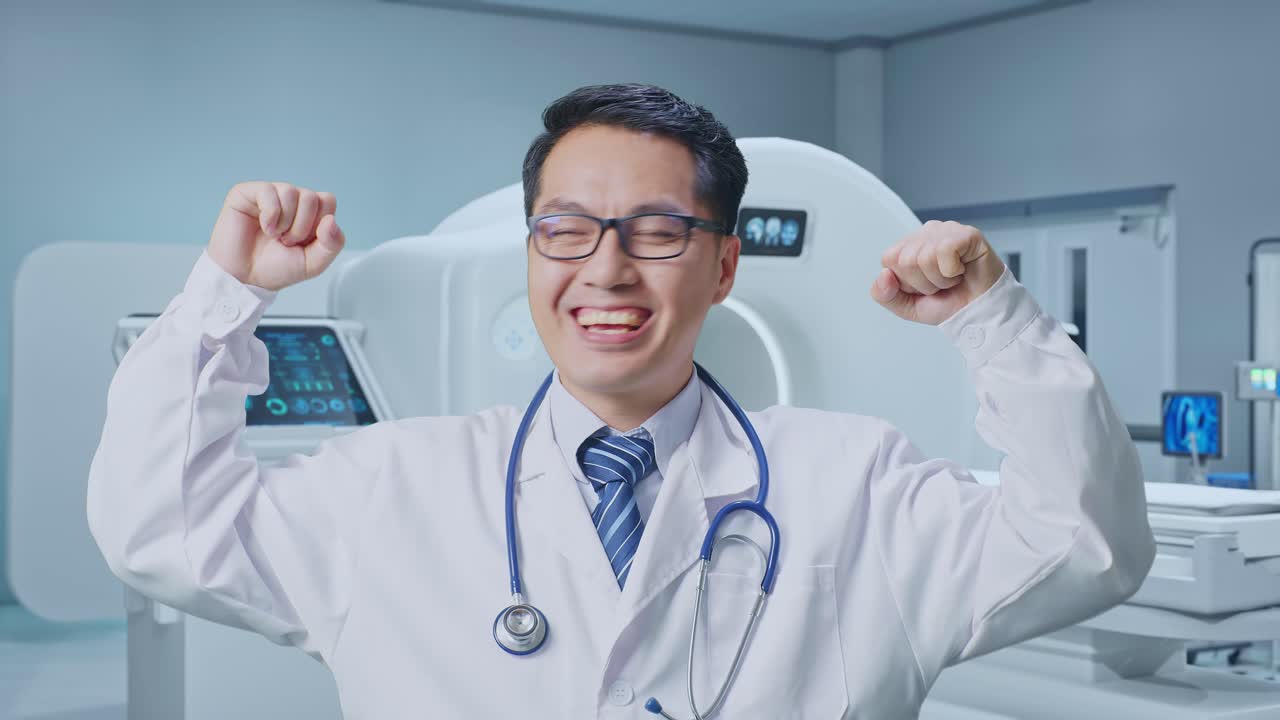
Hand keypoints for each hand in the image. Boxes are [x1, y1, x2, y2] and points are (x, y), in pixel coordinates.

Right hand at [207, 182, 345, 290]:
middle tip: (286, 241)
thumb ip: (332, 244)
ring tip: (274, 236)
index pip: (328, 200)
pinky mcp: (248, 193)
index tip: (304, 242)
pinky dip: (270, 214)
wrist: (245, 278)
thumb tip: (331, 220)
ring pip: (291, 192)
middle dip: (301, 227)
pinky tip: (264, 227)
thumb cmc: (276, 269)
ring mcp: (270, 194)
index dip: (319, 224)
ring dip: (285, 222)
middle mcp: (291, 200)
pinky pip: (268, 191)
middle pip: (312, 197)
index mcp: (309, 212)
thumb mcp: (314, 263)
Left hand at [870, 220, 1004, 325]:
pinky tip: (962, 270)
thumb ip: (884, 294)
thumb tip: (883, 275)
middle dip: (923, 283)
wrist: (978, 314)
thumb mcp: (906, 306)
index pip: (889, 259)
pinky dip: (952, 271)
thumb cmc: (948, 304)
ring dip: (940, 279)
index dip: (906, 282)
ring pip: (924, 257)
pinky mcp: (967, 234)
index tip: (925, 286)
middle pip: (905, 260)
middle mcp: (926, 233)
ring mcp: (946, 230)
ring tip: (953, 279)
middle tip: (942, 284)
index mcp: (909, 246)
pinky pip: (945, 251)